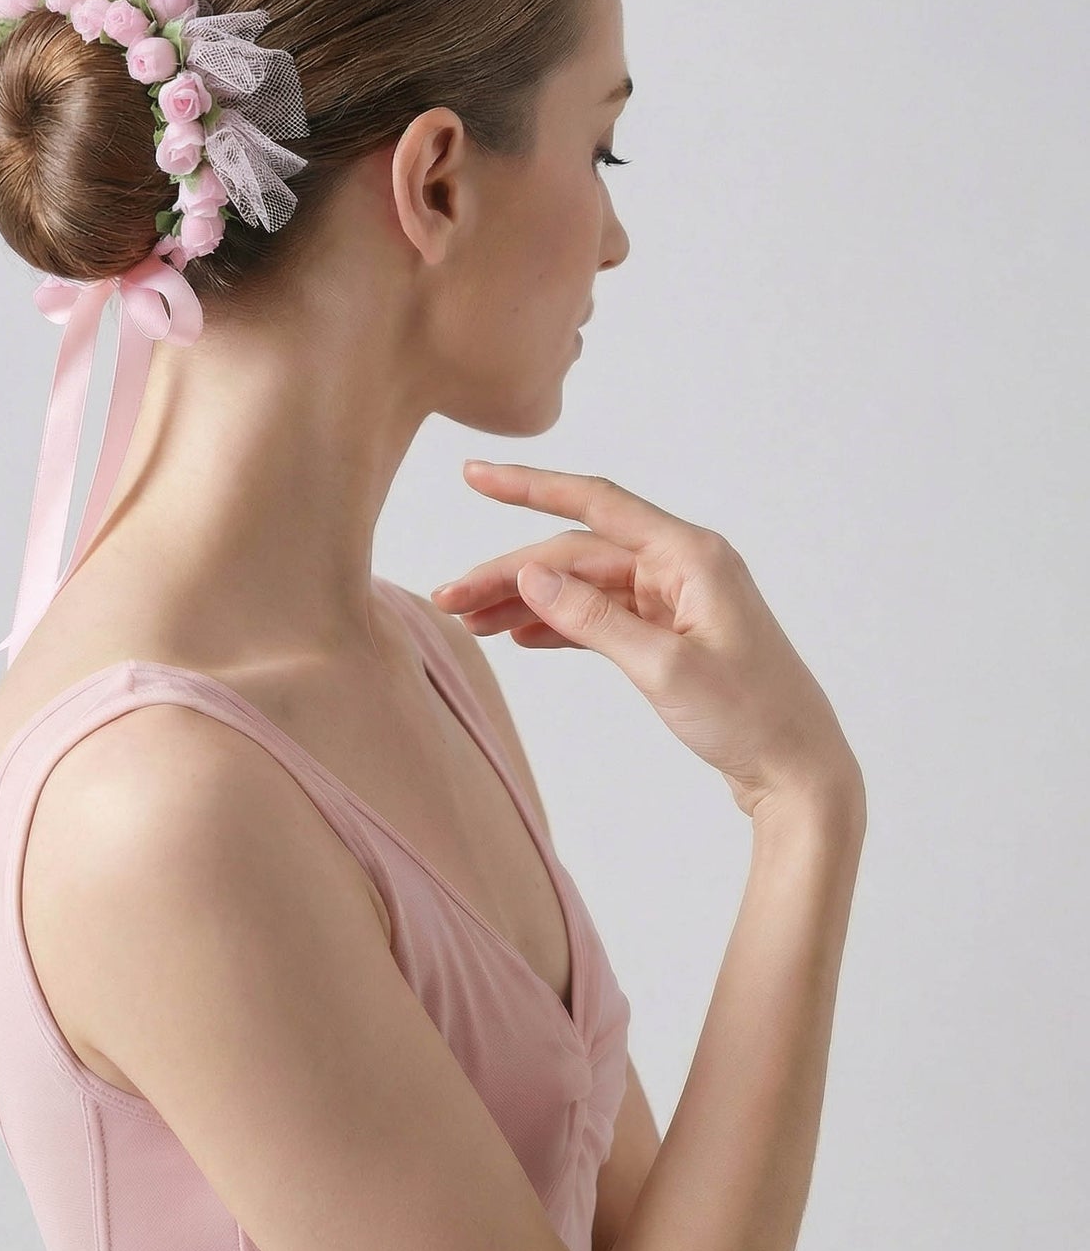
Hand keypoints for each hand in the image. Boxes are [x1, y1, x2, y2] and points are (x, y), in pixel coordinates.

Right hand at [431, 461, 862, 821]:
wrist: (800, 774)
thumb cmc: (752, 719)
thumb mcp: (665, 669)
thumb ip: (593, 618)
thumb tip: (531, 573)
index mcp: (691, 555)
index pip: (595, 504)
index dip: (528, 487)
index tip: (473, 476)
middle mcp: (683, 566)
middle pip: (577, 554)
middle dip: (510, 572)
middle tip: (449, 599)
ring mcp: (677, 600)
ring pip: (583, 586)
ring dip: (527, 600)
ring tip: (470, 623)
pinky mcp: (672, 634)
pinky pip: (601, 615)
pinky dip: (558, 623)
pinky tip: (518, 637)